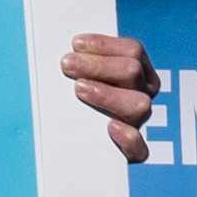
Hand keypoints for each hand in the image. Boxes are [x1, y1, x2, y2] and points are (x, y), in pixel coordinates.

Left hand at [60, 32, 157, 164]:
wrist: (56, 143)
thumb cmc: (61, 99)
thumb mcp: (66, 75)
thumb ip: (74, 60)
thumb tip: (67, 50)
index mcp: (131, 73)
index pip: (133, 51)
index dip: (104, 45)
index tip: (75, 44)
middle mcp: (138, 95)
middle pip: (133, 72)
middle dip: (98, 65)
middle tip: (67, 65)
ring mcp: (135, 123)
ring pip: (139, 104)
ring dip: (109, 94)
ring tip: (79, 90)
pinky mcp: (130, 152)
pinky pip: (140, 149)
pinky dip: (130, 138)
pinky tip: (111, 127)